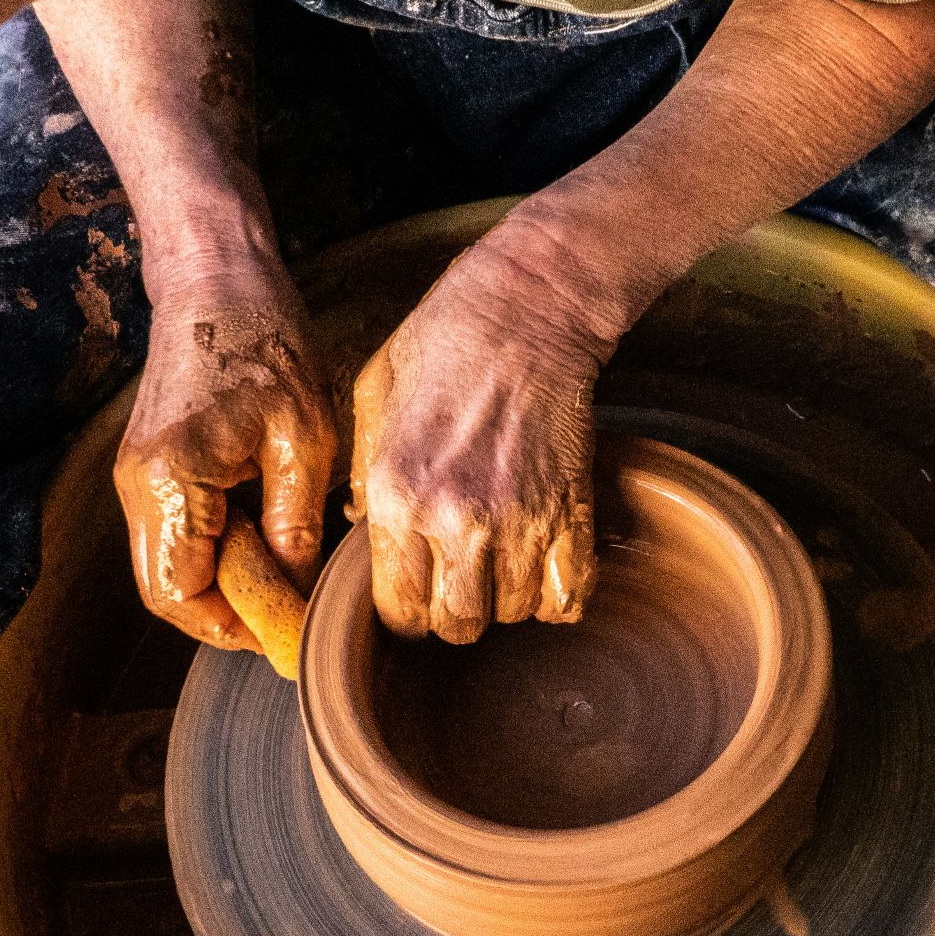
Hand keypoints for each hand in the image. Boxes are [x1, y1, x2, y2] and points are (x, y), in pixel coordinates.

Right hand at [115, 268, 336, 650]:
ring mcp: (136, 477)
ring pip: (170, 566)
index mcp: (171, 481)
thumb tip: (297, 594)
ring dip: (223, 581)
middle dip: (227, 613)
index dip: (232, 627)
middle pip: (167, 592)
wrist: (217, 277)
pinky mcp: (149, 466)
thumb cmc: (265, 341)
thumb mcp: (303, 440)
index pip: (182, 596)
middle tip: (288, 610)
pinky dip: (217, 550)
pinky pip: (177, 534)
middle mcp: (138, 486)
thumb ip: (295, 526)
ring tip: (284, 566)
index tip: (284, 632)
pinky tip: (265, 529)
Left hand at [350, 233, 628, 643]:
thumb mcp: (371, 400)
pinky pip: (568, 596)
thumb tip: (363, 529)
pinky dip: (557, 595)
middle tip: (458, 578)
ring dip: (505, 599)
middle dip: (454, 612)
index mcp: (395, 495)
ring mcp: (519, 520)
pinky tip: (542, 567)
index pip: (397, 612)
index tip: (414, 589)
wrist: (525, 309)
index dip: (405, 611)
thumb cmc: (441, 343)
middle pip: (457, 626)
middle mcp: (455, 520)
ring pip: (512, 615)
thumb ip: (363, 476)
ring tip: (499, 559)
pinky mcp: (571, 511)